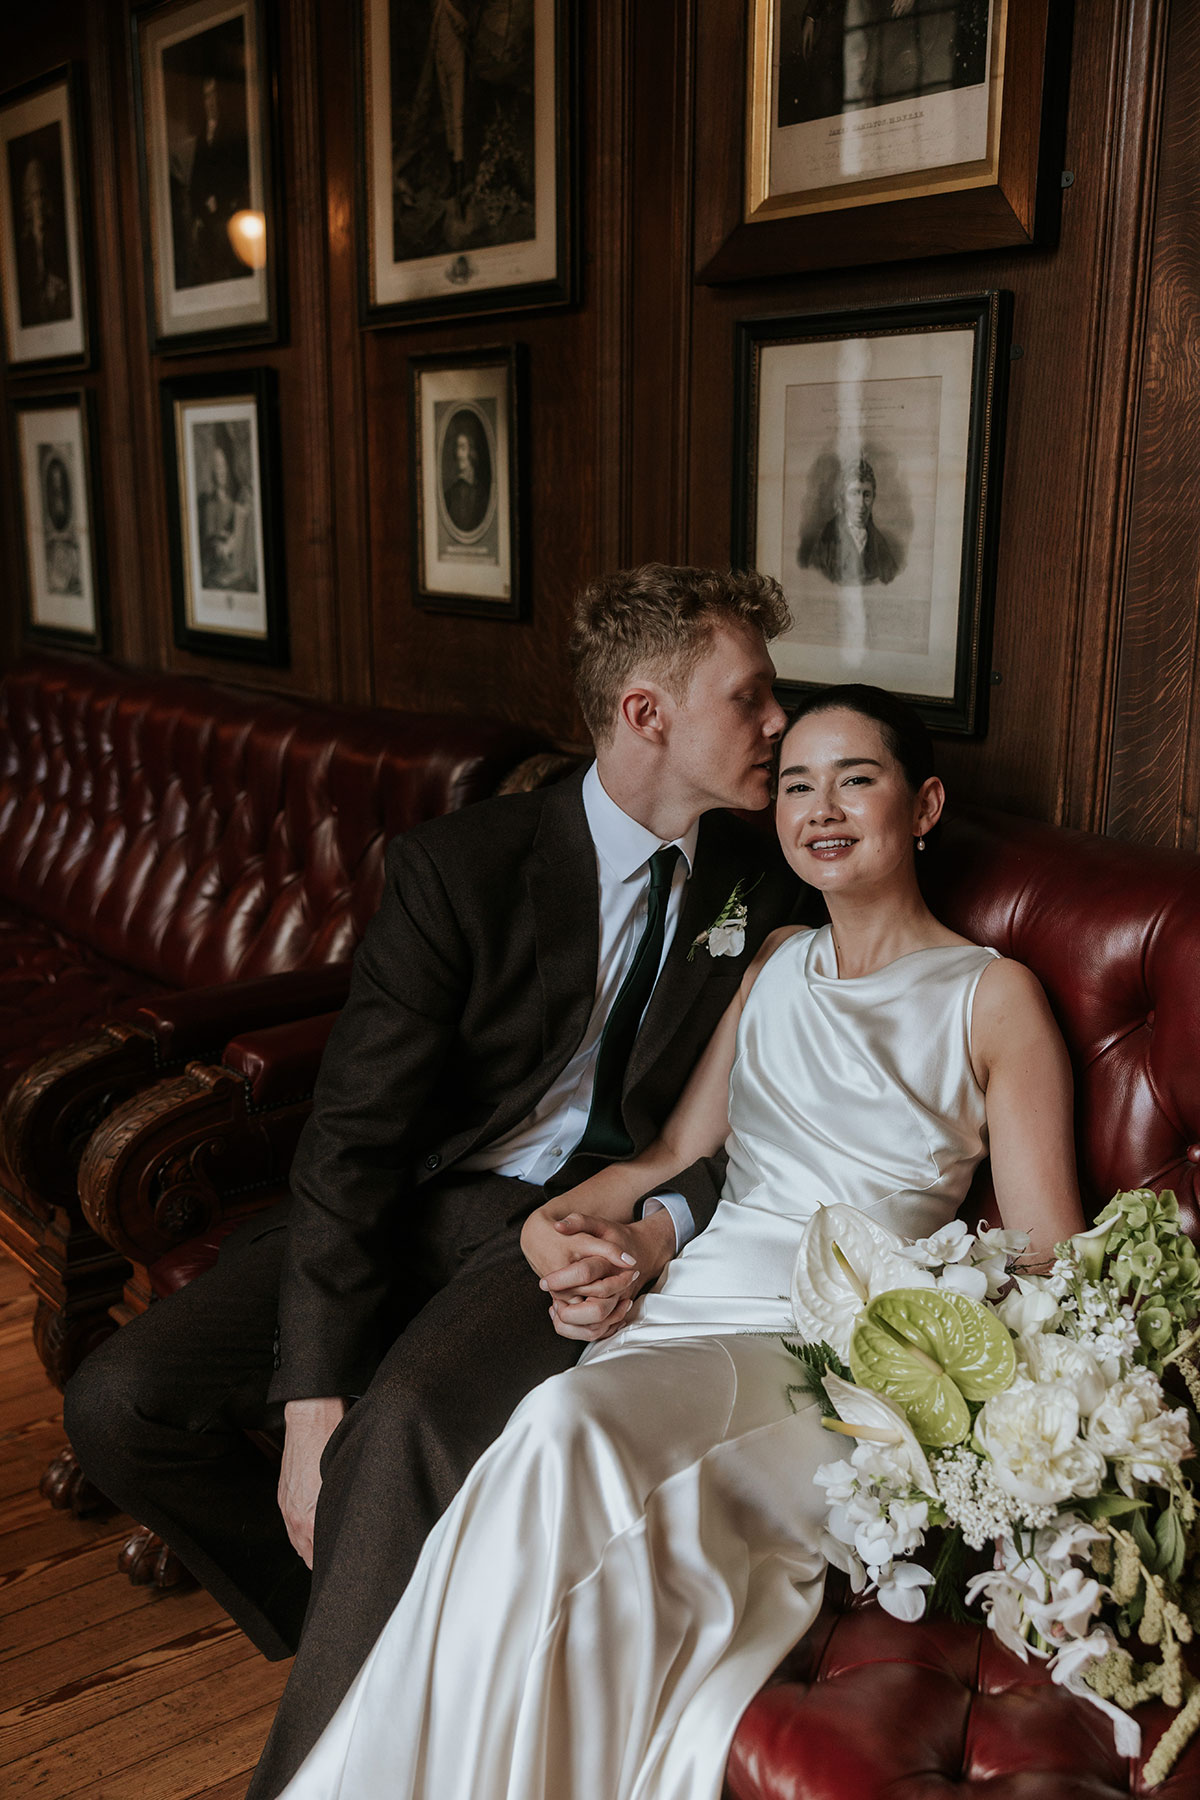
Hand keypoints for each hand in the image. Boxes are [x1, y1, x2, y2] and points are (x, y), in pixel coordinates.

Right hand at [278, 1396, 345, 1567]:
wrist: (312, 1417)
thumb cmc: (335, 1442)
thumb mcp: (347, 1480)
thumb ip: (346, 1509)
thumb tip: (356, 1526)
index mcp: (312, 1516)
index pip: (320, 1557)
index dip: (334, 1563)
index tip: (346, 1567)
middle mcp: (296, 1515)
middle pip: (308, 1554)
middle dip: (322, 1561)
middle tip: (340, 1564)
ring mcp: (287, 1504)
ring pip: (298, 1542)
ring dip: (310, 1549)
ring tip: (325, 1555)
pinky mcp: (283, 1494)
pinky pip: (290, 1525)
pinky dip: (301, 1534)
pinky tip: (312, 1534)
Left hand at [544, 1210, 675, 1342]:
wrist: (643, 1252)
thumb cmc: (617, 1237)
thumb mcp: (600, 1224)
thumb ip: (579, 1221)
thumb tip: (557, 1226)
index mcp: (611, 1263)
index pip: (584, 1273)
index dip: (561, 1279)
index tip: (544, 1282)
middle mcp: (618, 1286)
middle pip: (595, 1310)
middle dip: (568, 1311)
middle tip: (551, 1301)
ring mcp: (619, 1302)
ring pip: (596, 1327)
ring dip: (572, 1324)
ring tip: (555, 1308)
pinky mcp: (616, 1312)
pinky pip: (598, 1332)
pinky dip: (579, 1330)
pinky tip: (563, 1315)